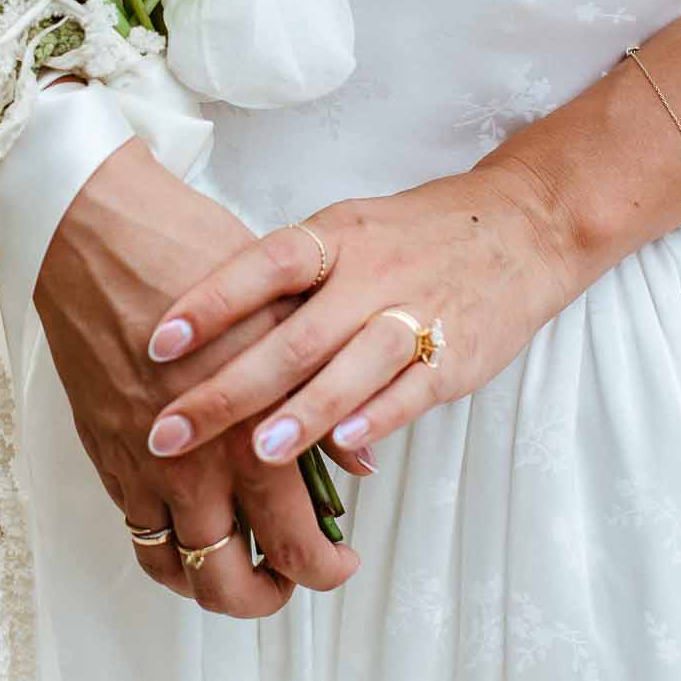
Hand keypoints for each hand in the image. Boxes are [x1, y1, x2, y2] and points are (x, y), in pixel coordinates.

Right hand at [34, 137, 360, 616]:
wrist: (96, 233)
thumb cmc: (194, 252)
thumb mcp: (284, 313)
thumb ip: (324, 394)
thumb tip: (360, 461)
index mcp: (252, 432)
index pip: (296, 544)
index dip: (325, 569)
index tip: (339, 559)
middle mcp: (194, 465)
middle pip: (228, 581)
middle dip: (265, 596)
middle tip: (287, 578)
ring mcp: (140, 464)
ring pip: (172, 566)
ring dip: (206, 579)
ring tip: (235, 561)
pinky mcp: (102, 449)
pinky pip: (132, 525)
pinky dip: (162, 541)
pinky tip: (187, 518)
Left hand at [142, 157, 578, 476]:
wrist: (523, 226)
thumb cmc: (414, 236)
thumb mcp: (346, 233)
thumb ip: (289, 280)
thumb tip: (210, 323)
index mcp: (335, 237)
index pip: (263, 264)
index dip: (210, 301)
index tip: (156, 342)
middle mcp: (370, 273)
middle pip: (293, 334)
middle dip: (227, 388)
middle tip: (170, 430)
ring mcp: (416, 313)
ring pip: (351, 366)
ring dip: (302, 412)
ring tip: (253, 453)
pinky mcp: (457, 354)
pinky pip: (411, 389)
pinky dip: (378, 418)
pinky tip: (344, 448)